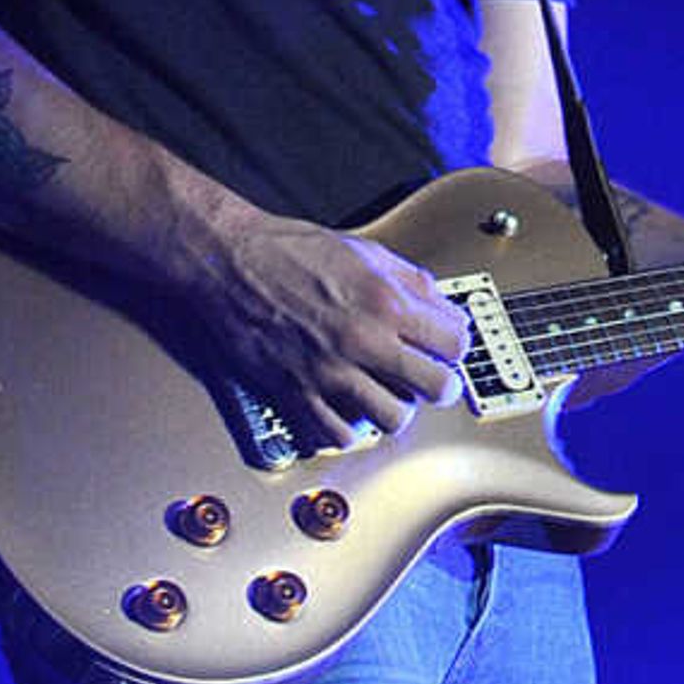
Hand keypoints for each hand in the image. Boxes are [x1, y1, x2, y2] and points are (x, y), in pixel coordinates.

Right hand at [195, 216, 468, 451]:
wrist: (228, 262)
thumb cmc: (286, 250)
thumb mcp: (361, 248)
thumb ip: (406, 278)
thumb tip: (438, 303)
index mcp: (384, 301)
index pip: (454, 341)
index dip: (456, 346)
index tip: (448, 347)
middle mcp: (362, 341)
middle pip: (435, 388)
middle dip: (440, 385)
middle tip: (430, 380)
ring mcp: (329, 373)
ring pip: (392, 420)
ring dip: (395, 409)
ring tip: (387, 395)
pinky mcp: (295, 395)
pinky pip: (338, 435)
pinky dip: (347, 427)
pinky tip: (345, 408)